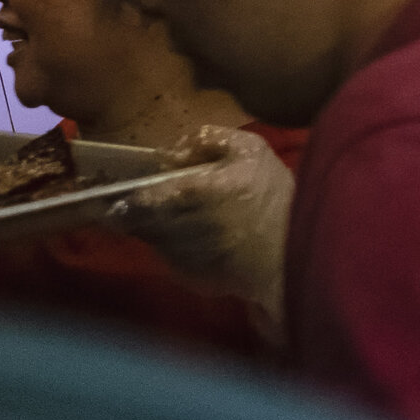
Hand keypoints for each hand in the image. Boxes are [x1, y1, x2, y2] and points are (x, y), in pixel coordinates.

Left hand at [109, 124, 292, 328]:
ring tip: (186, 220)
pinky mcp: (189, 278)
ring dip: (160, 229)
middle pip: (134, 221)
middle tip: (158, 201)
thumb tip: (176, 150)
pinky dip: (179, 248)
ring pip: (152, 239)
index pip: (132, 199)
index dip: (124, 196)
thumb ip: (210, 140)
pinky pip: (171, 257)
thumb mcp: (253, 151)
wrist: (296, 253)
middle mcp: (173, 229)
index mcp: (186, 194)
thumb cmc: (275, 198)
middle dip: (138, 211)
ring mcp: (178, 257)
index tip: (129, 189)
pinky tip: (205, 241)